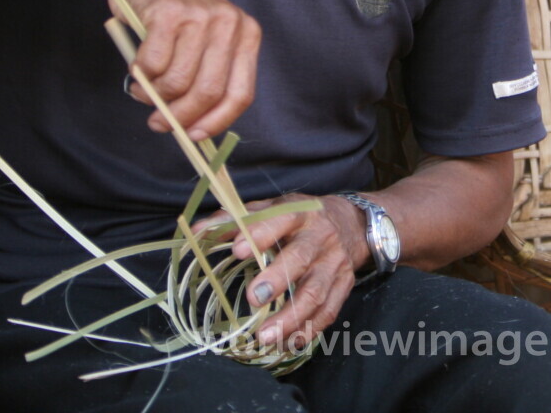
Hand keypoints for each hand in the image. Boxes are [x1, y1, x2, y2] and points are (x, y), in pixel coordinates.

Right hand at [102, 0, 259, 139]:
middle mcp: (229, 23)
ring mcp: (199, 16)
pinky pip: (152, 65)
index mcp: (247, 34)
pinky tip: (137, 69)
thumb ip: (207, 77)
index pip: (241, 93)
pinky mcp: (168, 12)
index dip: (217, 121)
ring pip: (177, 81)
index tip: (194, 136)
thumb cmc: (176, 15)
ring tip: (144, 91)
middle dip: (180, 116)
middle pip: (208, 91)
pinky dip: (140, 76)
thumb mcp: (206, 40)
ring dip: (155, 96)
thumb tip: (195, 127)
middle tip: (159, 123)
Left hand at [197, 193, 369, 348]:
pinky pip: (328, 311)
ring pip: (316, 291)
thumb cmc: (301, 218)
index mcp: (301, 213)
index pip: (283, 219)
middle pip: (301, 258)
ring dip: (291, 316)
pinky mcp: (343, 285)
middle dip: (277, 279)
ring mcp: (334, 263)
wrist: (354, 223)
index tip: (236, 250)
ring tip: (265, 335)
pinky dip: (308, 330)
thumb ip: (235, 218)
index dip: (260, 234)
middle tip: (254, 299)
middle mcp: (321, 237)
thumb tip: (196, 231)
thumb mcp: (273, 208)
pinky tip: (287, 343)